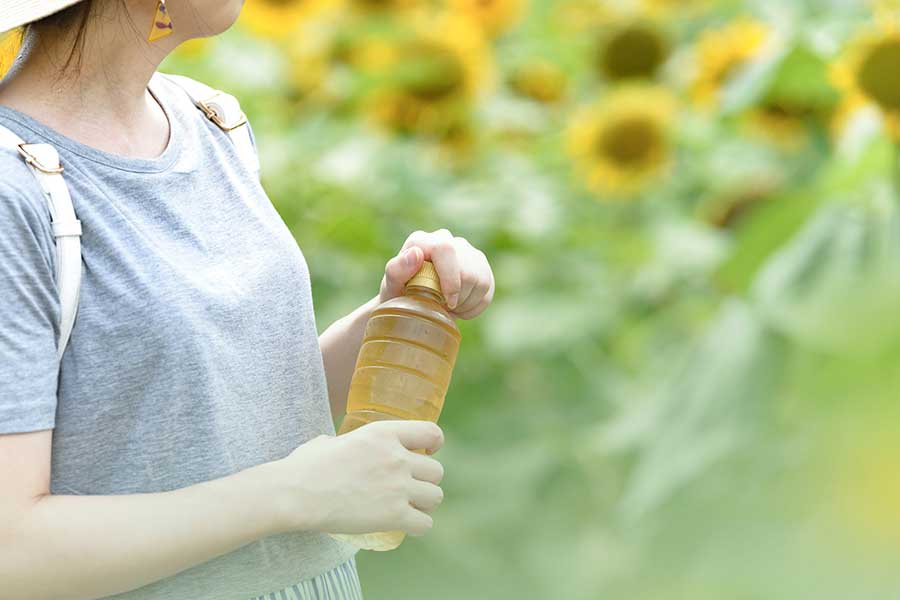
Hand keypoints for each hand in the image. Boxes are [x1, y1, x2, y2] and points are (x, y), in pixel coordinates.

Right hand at [272, 420, 444, 535]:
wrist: (295, 493)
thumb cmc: (305, 467)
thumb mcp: (331, 441)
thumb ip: (346, 442)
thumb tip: (338, 446)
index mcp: (383, 433)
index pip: (431, 432)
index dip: (434, 444)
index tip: (427, 452)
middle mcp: (396, 457)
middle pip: (436, 471)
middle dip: (426, 481)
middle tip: (409, 489)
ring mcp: (397, 486)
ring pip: (435, 497)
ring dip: (425, 504)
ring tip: (409, 508)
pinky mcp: (393, 515)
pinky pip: (425, 524)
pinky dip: (418, 527)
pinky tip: (406, 526)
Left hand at [379, 229, 494, 318]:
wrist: (411, 302)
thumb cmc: (398, 293)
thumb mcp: (391, 286)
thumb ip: (397, 270)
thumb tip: (416, 254)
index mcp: (422, 241)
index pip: (445, 249)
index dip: (451, 278)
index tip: (448, 301)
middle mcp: (446, 239)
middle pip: (468, 269)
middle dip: (458, 297)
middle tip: (443, 308)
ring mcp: (465, 250)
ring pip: (481, 280)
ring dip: (466, 303)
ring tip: (448, 308)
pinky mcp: (479, 263)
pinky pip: (488, 288)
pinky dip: (475, 306)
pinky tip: (460, 307)